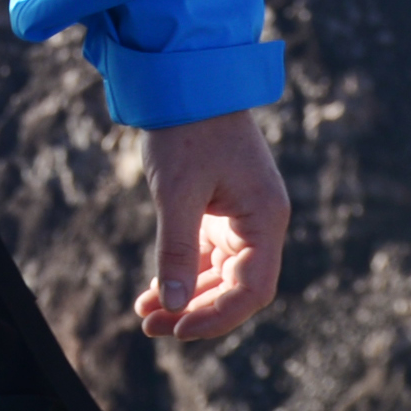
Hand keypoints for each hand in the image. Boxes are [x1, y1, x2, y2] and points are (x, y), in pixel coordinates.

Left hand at [134, 107, 286, 345]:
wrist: (183, 80)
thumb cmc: (186, 130)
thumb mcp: (177, 192)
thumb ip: (174, 250)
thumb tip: (172, 304)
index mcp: (265, 218)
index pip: (253, 288)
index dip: (219, 316)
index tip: (179, 329)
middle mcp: (259, 222)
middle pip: (235, 288)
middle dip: (196, 311)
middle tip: (153, 328)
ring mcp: (238, 218)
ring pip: (217, 276)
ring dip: (185, 298)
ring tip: (145, 315)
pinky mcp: (216, 212)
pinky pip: (203, 257)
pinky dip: (179, 275)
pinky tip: (151, 294)